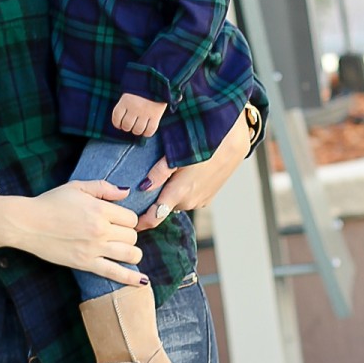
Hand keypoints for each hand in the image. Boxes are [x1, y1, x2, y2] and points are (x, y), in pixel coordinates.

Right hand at [10, 181, 145, 284]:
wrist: (27, 223)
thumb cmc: (50, 203)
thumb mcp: (77, 187)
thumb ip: (104, 188)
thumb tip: (126, 192)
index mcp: (100, 209)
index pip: (131, 218)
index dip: (126, 219)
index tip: (117, 221)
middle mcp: (101, 230)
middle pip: (132, 236)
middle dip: (127, 235)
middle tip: (116, 235)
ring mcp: (94, 248)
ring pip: (130, 254)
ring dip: (133, 253)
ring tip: (128, 253)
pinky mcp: (86, 264)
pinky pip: (114, 273)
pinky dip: (131, 278)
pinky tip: (142, 282)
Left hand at [111, 91, 166, 136]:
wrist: (158, 80)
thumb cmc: (141, 86)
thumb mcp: (130, 91)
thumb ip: (125, 104)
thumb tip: (122, 120)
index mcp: (125, 101)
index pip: (116, 118)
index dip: (117, 123)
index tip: (119, 124)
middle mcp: (134, 108)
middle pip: (126, 126)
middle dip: (127, 127)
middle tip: (130, 125)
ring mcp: (145, 112)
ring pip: (137, 130)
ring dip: (136, 130)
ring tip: (138, 127)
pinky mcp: (156, 115)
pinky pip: (150, 130)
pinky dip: (147, 133)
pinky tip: (146, 130)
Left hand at [136, 110, 249, 230]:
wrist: (233, 140)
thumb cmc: (203, 143)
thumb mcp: (177, 153)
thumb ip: (159, 172)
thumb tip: (143, 187)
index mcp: (180, 193)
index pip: (154, 218)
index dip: (141, 222)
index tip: (130, 222)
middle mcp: (190, 202)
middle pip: (164, 208)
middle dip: (154, 202)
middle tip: (144, 188)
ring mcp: (201, 200)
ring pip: (178, 203)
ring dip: (170, 195)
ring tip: (167, 178)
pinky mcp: (209, 196)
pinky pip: (190, 198)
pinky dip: (183, 191)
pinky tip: (184, 175)